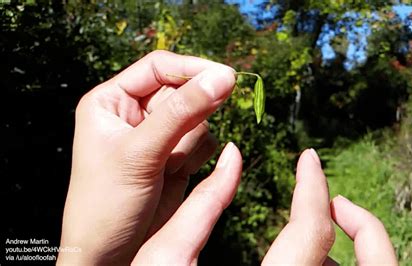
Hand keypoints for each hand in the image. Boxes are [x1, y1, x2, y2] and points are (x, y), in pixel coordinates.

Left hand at [58, 51, 235, 263]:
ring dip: (191, 143)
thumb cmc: (106, 203)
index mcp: (111, 101)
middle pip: (184, 92)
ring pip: (198, 119)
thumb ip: (183, 111)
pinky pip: (204, 143)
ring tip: (167, 167)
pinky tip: (175, 175)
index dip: (193, 69)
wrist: (109, 255)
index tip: (226, 76)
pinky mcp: (176, 157)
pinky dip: (198, 157)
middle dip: (191, 114)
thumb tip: (223, 76)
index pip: (159, 67)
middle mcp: (136, 114)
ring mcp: (159, 137)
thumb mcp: (141, 152)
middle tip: (185, 136)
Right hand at [133, 148, 397, 264]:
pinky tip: (307, 265)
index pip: (312, 232)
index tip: (310, 157)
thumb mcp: (165, 260)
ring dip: (352, 254)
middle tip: (332, 200)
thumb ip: (202, 206)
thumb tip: (233, 157)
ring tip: (314, 235)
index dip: (313, 186)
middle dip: (361, 225)